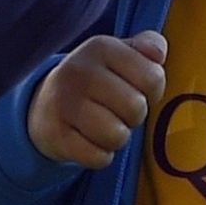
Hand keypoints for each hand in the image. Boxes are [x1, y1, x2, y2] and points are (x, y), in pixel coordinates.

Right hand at [26, 31, 166, 168]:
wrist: (45, 104)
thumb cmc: (97, 80)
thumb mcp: (120, 54)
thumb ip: (148, 47)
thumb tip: (159, 54)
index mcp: (101, 47)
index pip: (153, 77)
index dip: (153, 91)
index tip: (137, 89)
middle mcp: (80, 71)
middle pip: (136, 108)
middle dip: (134, 116)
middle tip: (118, 111)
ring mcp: (64, 103)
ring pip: (118, 135)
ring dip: (117, 138)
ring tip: (105, 126)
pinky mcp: (55, 135)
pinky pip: (99, 158)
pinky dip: (100, 155)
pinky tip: (89, 140)